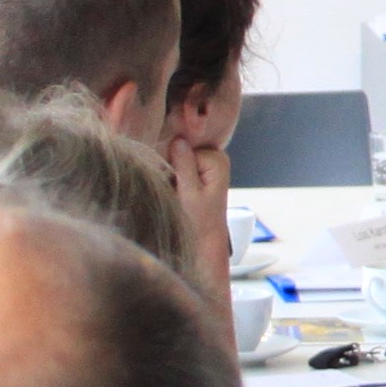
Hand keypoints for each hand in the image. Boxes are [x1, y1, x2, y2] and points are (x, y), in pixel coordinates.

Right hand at [163, 138, 236, 317]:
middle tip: (175, 191)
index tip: (176, 184)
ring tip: (174, 195)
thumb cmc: (198, 223)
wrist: (203, 247)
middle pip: (178, 151)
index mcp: (217, 160)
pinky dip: (169, 180)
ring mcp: (204, 168)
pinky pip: (175, 170)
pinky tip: (172, 194)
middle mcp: (213, 160)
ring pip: (174, 161)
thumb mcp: (189, 193)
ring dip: (168, 176)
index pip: (183, 146)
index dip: (174, 162)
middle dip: (170, 168)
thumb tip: (178, 139)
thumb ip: (184, 164)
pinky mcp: (195, 178)